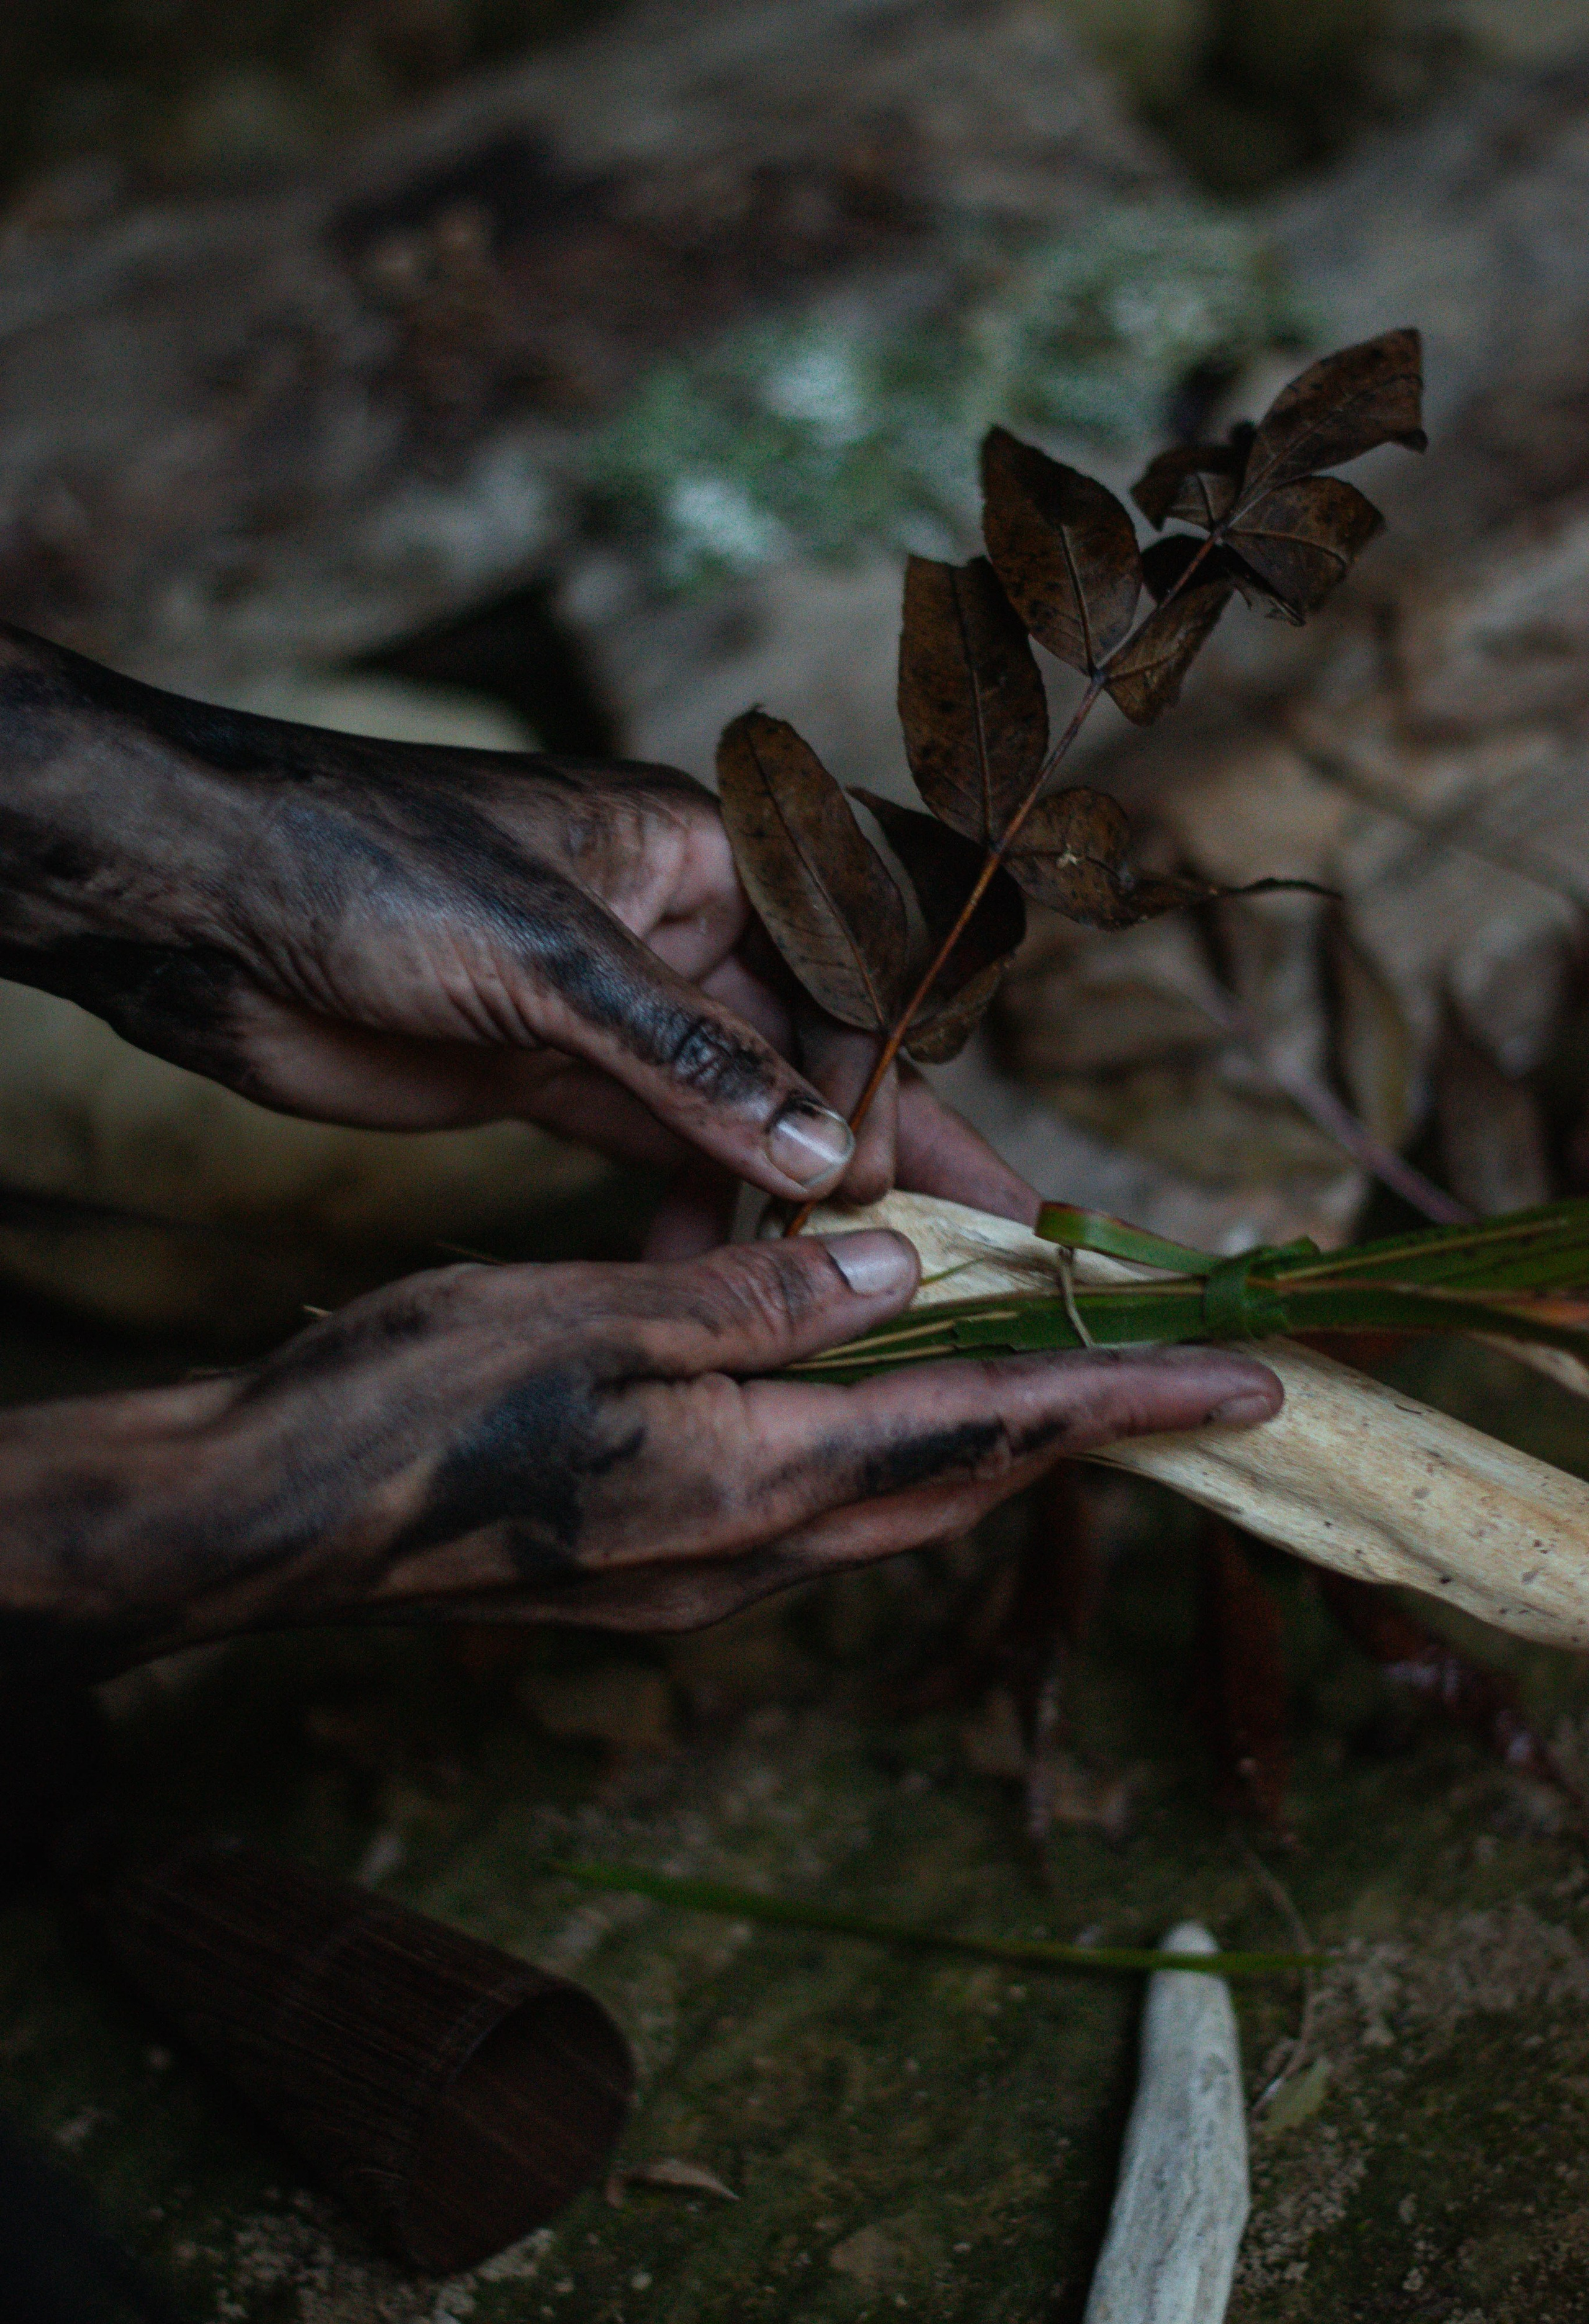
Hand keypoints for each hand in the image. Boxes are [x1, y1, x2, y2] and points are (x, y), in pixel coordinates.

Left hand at [0, 626, 1034, 1225]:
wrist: (198, 904)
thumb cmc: (363, 861)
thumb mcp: (545, 955)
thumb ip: (688, 1057)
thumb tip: (821, 1153)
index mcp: (690, 854)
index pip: (835, 965)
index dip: (876, 1072)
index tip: (891, 1177)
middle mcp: (669, 930)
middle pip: (808, 1044)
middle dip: (877, 1141)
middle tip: (956, 1244)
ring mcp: (610, 1011)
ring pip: (736, 1109)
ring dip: (782, 1194)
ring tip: (833, 1290)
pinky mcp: (548, 1078)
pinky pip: (652, 1152)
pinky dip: (685, 1211)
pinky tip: (700, 1274)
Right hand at [0, 1234, 1280, 1663]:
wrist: (270, 1519)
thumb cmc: (413, 1400)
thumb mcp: (588, 1312)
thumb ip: (757, 1300)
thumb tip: (903, 1271)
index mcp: (751, 1478)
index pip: (984, 1436)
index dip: (1125, 1406)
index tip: (1250, 1387)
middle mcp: (751, 1552)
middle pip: (960, 1488)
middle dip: (1082, 1431)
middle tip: (1177, 1374)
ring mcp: (701, 1579)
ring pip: (891, 1501)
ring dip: (980, 1435)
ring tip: (1047, 1361)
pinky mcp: (653, 1569)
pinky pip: (811, 1504)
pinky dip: (874, 1438)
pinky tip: (852, 1372)